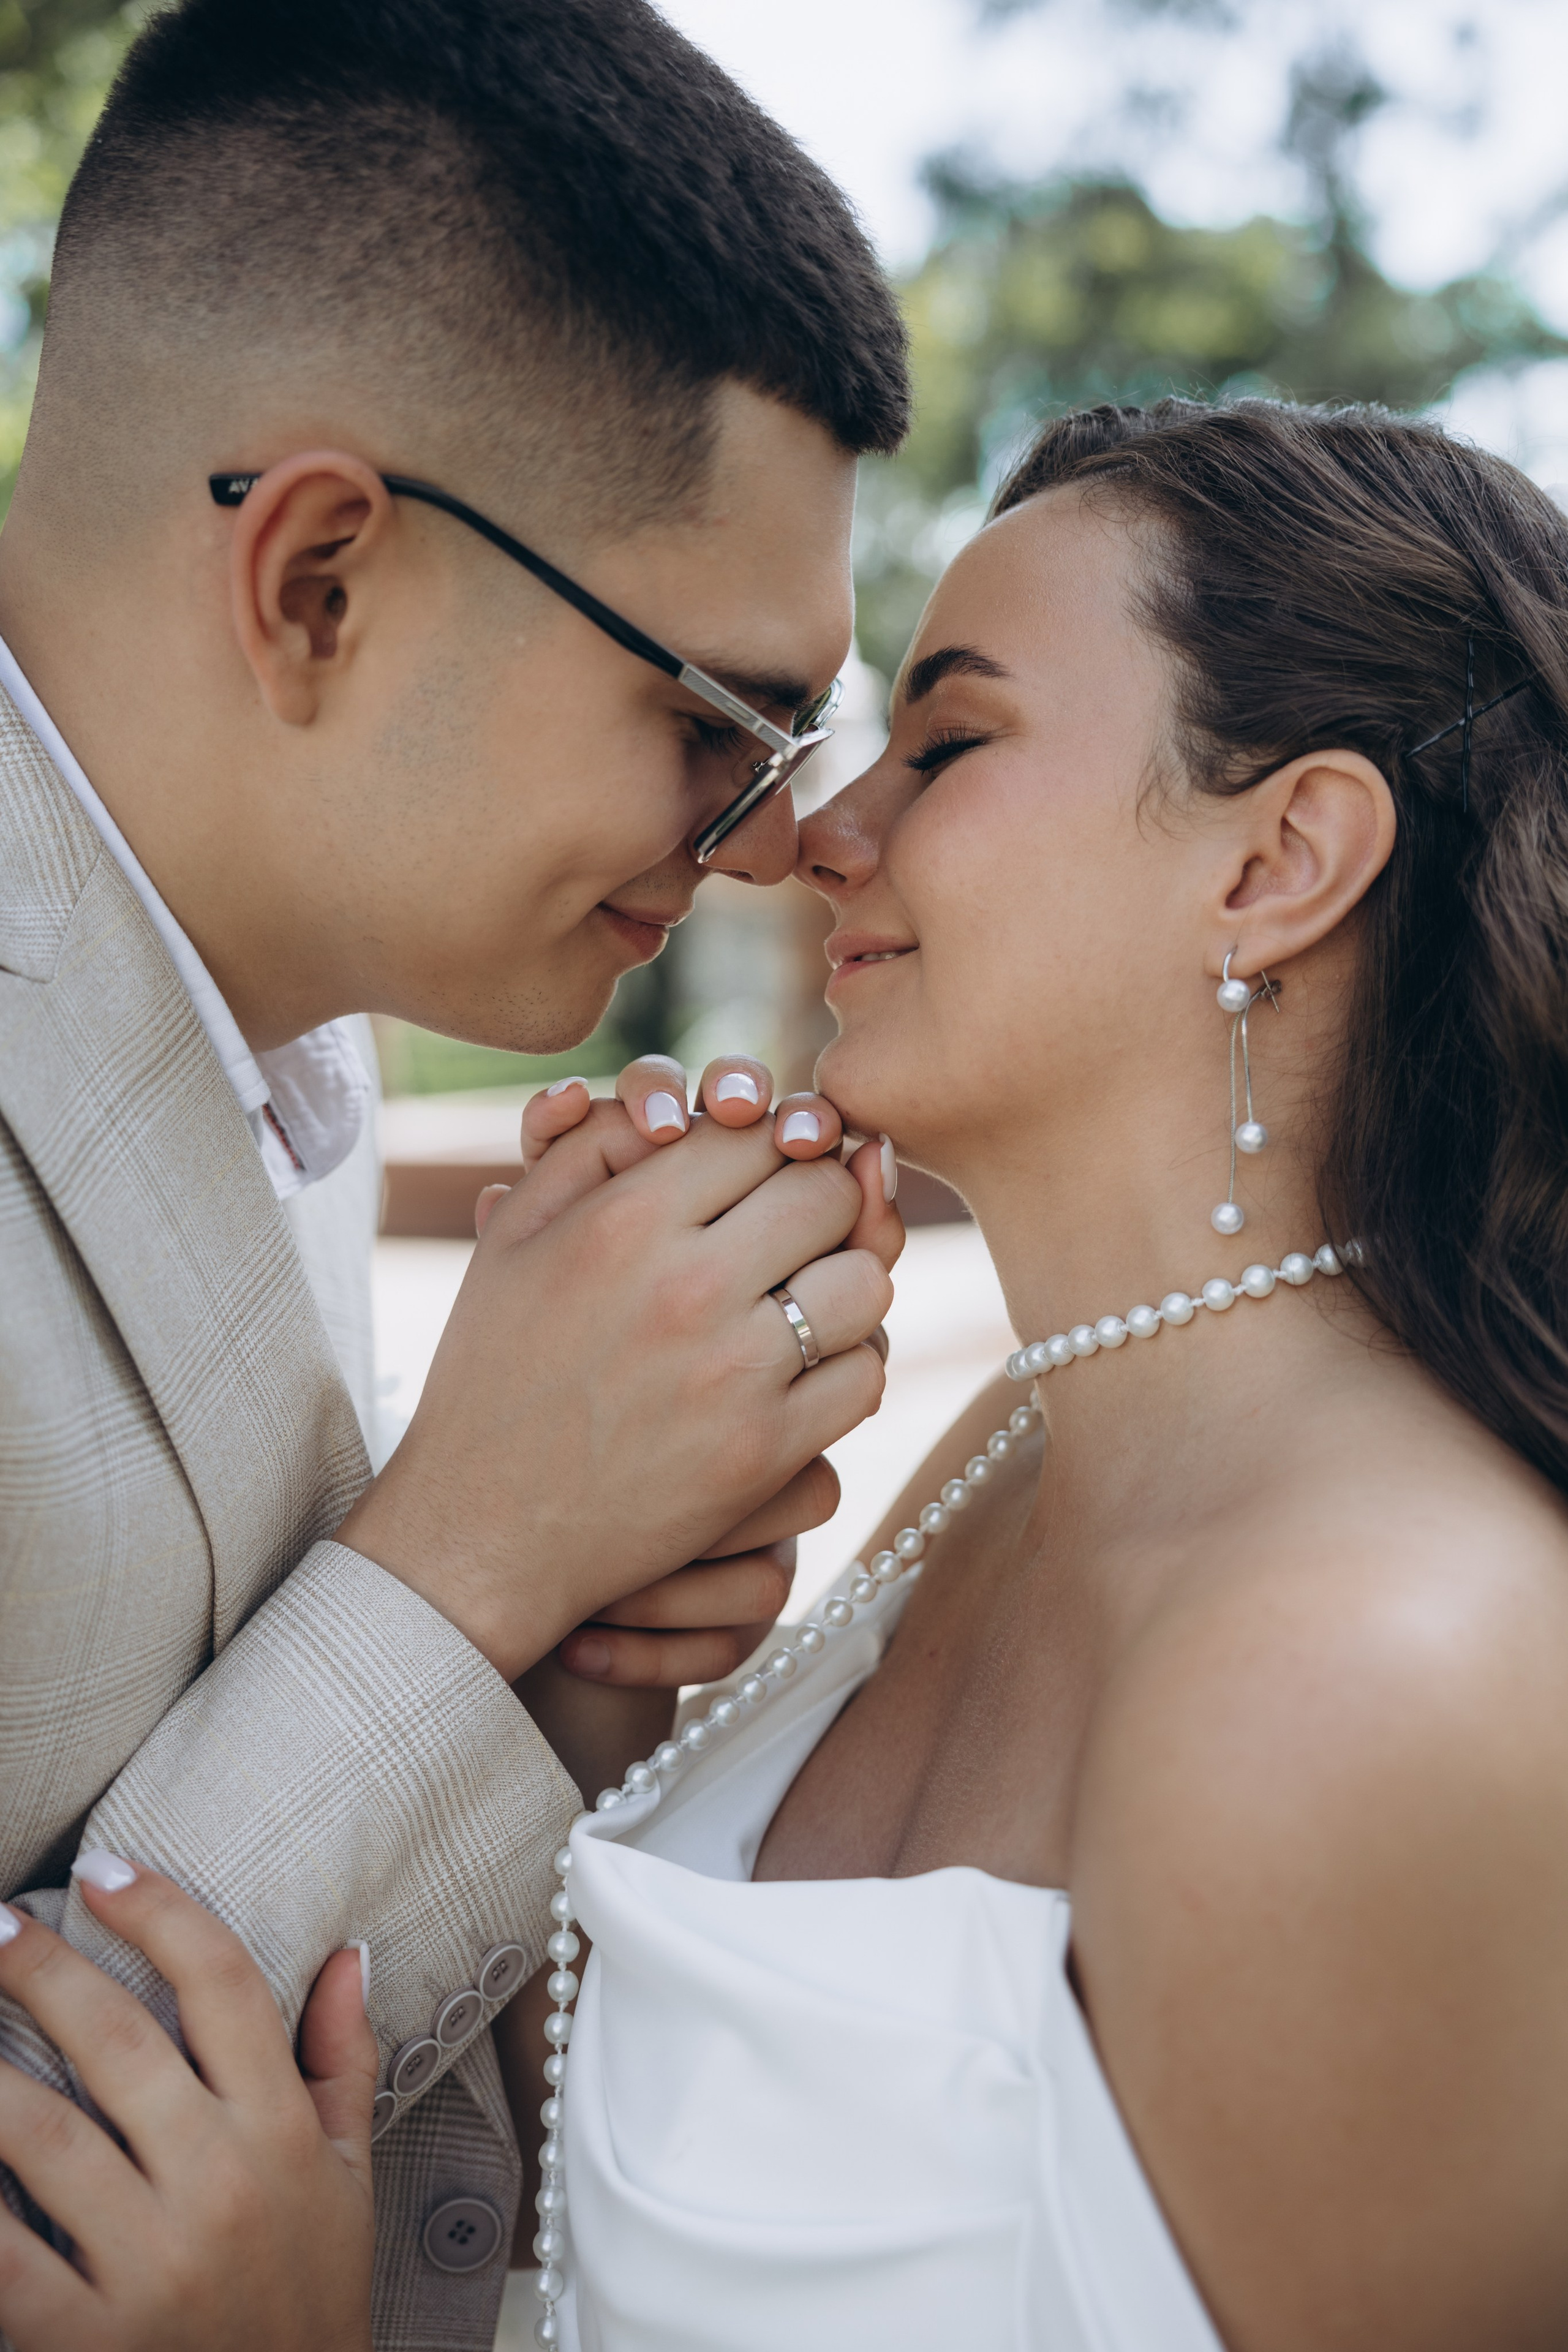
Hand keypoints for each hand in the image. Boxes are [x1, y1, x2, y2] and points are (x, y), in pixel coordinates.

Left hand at [0, 1857, 374, 2351]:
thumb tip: (345, 1954)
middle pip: (119, 2040)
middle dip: (43, 1969)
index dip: (163, 1912)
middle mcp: (218, 2184)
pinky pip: (1, 2250)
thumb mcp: (352, 2173)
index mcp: (281, 2134)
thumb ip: (343, 2059)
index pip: (224, 1987)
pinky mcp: (83, 2336)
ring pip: (40, 2133)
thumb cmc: (310, 2295)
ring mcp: (148, 2262)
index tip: (106, 1870)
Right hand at [339, 1056, 900, 1681]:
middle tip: (801, 1231)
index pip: (761, 1134)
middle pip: (830, 1194)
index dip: (776, 1144)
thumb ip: (596, 1142)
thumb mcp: (516, 1235)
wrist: (480, 1528)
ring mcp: (732, 1372)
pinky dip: (851, 1369)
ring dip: (849, 1285)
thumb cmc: (497, 1368)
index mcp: (625, 1218)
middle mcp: (686, 1285)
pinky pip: (865, 1377)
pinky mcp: (763, 1451)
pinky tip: (809, 1371)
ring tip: (810, 1298)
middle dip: (824, 1202)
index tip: (770, 1172)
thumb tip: (694, 1104)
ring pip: (867, 1284)